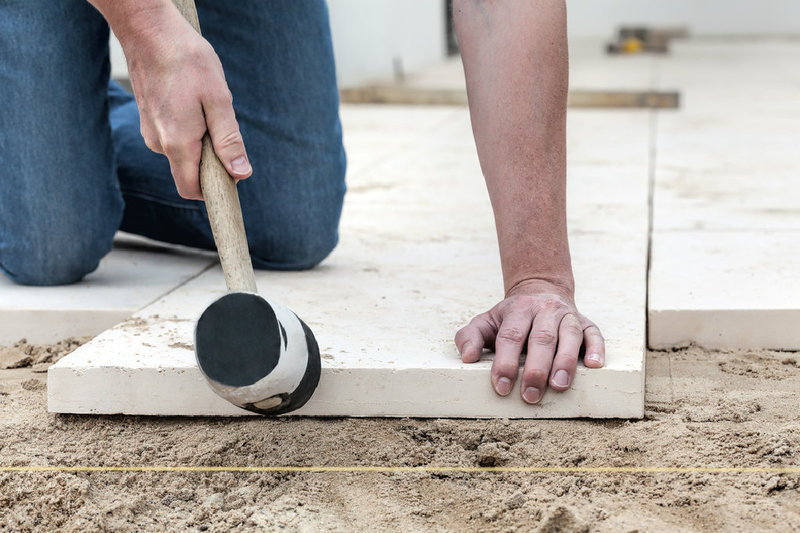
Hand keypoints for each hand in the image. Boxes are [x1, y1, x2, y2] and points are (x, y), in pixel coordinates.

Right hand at [123, 6, 251, 198]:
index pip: (191, 189)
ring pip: (182, 151)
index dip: (213, 190)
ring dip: (200, 140)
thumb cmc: (187, 60)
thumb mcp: (218, 100)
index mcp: (177, 143)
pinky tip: (191, 100)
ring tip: (205, 106)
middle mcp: (158, 143)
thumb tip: (241, 173)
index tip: (231, 177)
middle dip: (210, 160)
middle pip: (188, 171)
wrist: (149, 30)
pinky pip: (173, 136)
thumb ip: (229, 140)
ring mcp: (150, 130)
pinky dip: (188, 128)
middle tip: (221, 127)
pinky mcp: (148, 118)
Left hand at [455, 279, 604, 403]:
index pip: (511, 336)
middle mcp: (545, 310)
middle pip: (542, 338)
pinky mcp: (587, 323)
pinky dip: (596, 349)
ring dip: (565, 362)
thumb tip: (468, 357)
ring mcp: (568, 316)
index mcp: (518, 310)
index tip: (501, 387)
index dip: (505, 362)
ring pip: (570, 336)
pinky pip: (594, 334)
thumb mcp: (486, 321)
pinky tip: (594, 366)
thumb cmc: (510, 317)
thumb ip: (470, 337)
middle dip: (536, 369)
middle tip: (530, 396)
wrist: (540, 290)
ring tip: (559, 386)